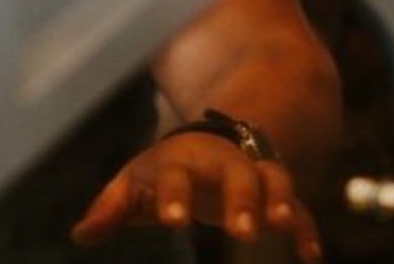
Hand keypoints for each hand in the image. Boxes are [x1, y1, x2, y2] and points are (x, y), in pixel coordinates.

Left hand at [70, 131, 322, 262]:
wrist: (209, 141)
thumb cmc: (164, 170)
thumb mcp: (134, 183)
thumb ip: (112, 207)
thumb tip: (82, 234)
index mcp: (183, 160)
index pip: (177, 175)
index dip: (174, 196)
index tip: (173, 221)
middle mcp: (224, 162)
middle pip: (237, 173)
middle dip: (242, 198)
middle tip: (241, 230)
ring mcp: (254, 174)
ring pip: (274, 179)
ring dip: (279, 200)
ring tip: (281, 226)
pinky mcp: (275, 194)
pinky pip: (298, 207)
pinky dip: (306, 229)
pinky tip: (311, 257)